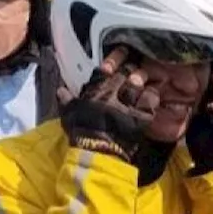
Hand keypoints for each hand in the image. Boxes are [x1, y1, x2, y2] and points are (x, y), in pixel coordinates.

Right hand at [61, 48, 154, 162]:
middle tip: (131, 69)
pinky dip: (151, 97)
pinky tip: (151, 96)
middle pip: (123, 74)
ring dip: (139, 81)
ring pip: (137, 85)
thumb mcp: (69, 115)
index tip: (114, 60)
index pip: (103, 71)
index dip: (110, 63)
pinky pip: (150, 102)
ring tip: (141, 80)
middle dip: (128, 69)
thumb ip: (66, 101)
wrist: (96, 153)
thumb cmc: (81, 134)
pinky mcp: (141, 118)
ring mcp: (128, 105)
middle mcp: (112, 95)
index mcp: (95, 92)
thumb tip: (61, 91)